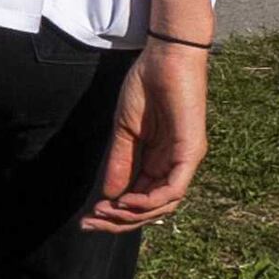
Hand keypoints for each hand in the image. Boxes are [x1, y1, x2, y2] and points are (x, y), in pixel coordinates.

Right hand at [90, 39, 209, 232]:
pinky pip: (174, 188)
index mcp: (159, 159)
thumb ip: (120, 162)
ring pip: (163, 205)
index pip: (140, 198)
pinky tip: (128, 202)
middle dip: (120, 220)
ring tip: (106, 212)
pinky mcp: (190, 152)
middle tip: (91, 223)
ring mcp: (184, 159)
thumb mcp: (125, 130)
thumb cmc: (147, 86)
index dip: (115, 212)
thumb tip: (109, 196)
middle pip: (151, 208)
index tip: (89, 218)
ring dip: (133, 214)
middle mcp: (174, 164)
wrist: (165, 56)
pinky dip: (151, 201)